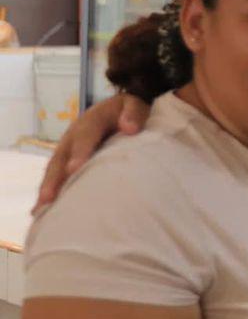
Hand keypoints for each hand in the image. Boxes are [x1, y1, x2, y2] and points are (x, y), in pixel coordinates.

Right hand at [34, 93, 149, 212]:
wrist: (119, 110)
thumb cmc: (128, 112)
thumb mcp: (134, 105)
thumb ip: (133, 113)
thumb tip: (131, 128)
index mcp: (91, 121)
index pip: (85, 136)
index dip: (79, 152)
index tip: (74, 168)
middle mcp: (73, 136)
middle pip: (61, 157)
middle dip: (55, 178)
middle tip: (49, 198)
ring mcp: (68, 150)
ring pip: (55, 170)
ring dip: (48, 189)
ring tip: (43, 210)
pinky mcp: (67, 162)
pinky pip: (57, 177)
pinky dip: (51, 193)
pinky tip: (43, 212)